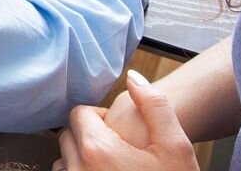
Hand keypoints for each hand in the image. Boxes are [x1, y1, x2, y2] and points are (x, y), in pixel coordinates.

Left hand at [53, 70, 197, 170]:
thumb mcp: (176, 147)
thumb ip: (155, 105)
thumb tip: (134, 78)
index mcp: (97, 151)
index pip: (78, 114)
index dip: (99, 117)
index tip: (118, 131)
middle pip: (68, 136)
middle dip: (88, 136)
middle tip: (118, 149)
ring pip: (64, 161)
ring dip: (81, 158)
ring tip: (112, 167)